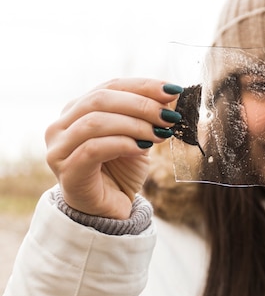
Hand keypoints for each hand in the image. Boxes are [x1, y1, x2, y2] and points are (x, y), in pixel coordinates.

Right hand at [45, 79, 182, 218]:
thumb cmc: (120, 171)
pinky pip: (94, 149)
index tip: (172, 90)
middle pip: (100, 99)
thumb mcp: (138, 137)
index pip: (110, 86)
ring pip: (95, 121)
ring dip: (134, 124)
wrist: (109, 209)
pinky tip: (143, 147)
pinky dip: (123, 144)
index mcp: (77, 110)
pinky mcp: (67, 171)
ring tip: (160, 133)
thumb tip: (171, 96)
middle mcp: (61, 126)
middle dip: (140, 104)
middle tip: (168, 116)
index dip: (143, 86)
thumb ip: (147, 118)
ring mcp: (60, 149)